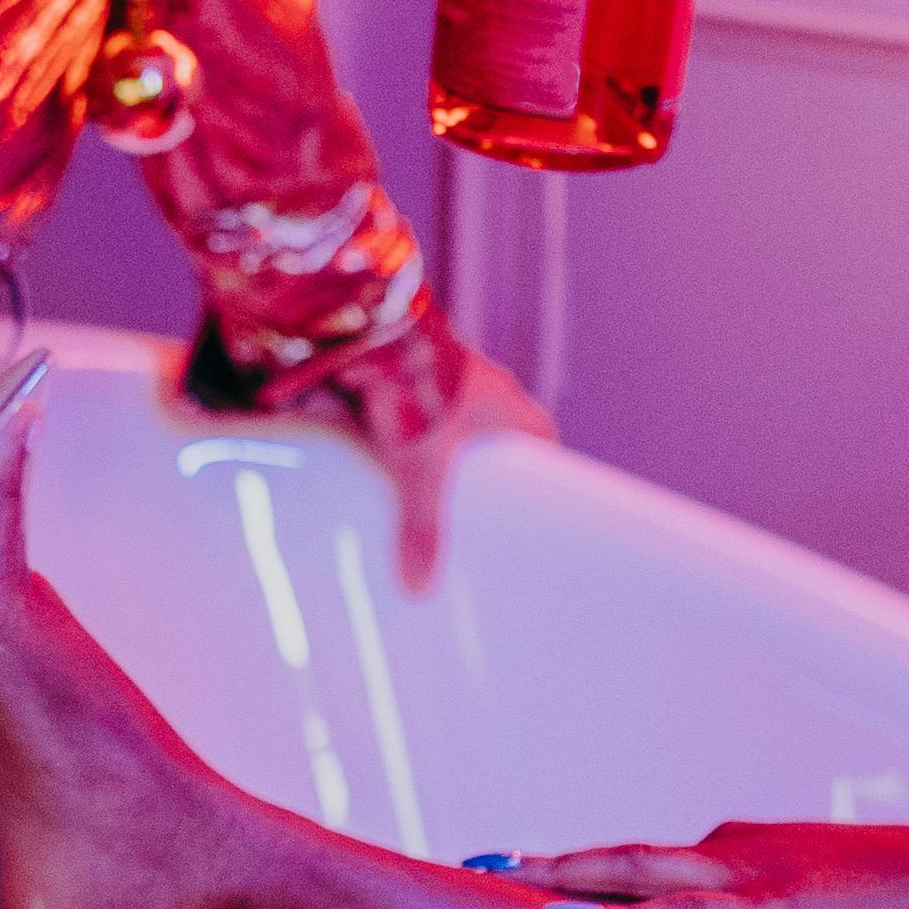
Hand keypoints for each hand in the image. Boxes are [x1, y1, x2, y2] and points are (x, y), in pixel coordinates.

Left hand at [234, 311, 549, 591]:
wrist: (367, 321)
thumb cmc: (414, 383)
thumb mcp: (420, 468)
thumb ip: (422, 528)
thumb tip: (420, 586)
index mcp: (509, 408)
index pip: (541, 443)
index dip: (540, 473)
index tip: (534, 504)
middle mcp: (482, 388)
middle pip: (494, 437)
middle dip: (484, 469)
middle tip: (472, 508)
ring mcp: (442, 375)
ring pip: (452, 421)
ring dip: (440, 446)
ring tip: (424, 489)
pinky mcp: (406, 368)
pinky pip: (414, 406)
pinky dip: (404, 427)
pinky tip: (384, 450)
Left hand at [498, 822, 908, 908]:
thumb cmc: (903, 899)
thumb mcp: (822, 904)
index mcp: (740, 850)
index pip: (646, 861)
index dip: (584, 870)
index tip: (525, 876)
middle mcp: (729, 851)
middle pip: (618, 857)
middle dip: (546, 865)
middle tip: (477, 867)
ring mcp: (745, 878)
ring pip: (631, 874)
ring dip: (563, 881)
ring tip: (499, 887)